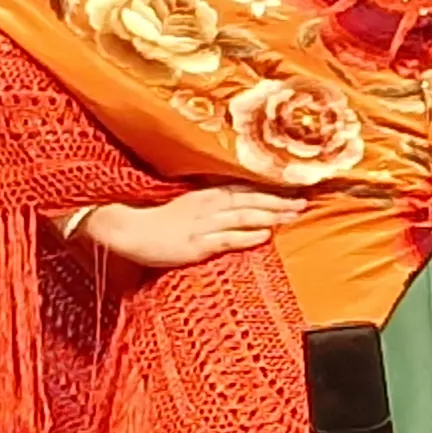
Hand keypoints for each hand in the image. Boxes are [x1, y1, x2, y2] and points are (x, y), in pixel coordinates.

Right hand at [73, 188, 303, 268]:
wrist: (127, 230)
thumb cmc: (153, 220)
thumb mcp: (184, 206)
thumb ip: (207, 203)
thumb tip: (232, 205)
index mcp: (204, 194)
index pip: (243, 188)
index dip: (269, 188)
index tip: (293, 187)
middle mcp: (206, 206)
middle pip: (249, 200)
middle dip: (278, 200)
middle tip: (304, 201)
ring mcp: (201, 225)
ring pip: (243, 216)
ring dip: (270, 215)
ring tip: (293, 214)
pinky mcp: (195, 245)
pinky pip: (225, 239)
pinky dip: (246, 236)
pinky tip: (264, 236)